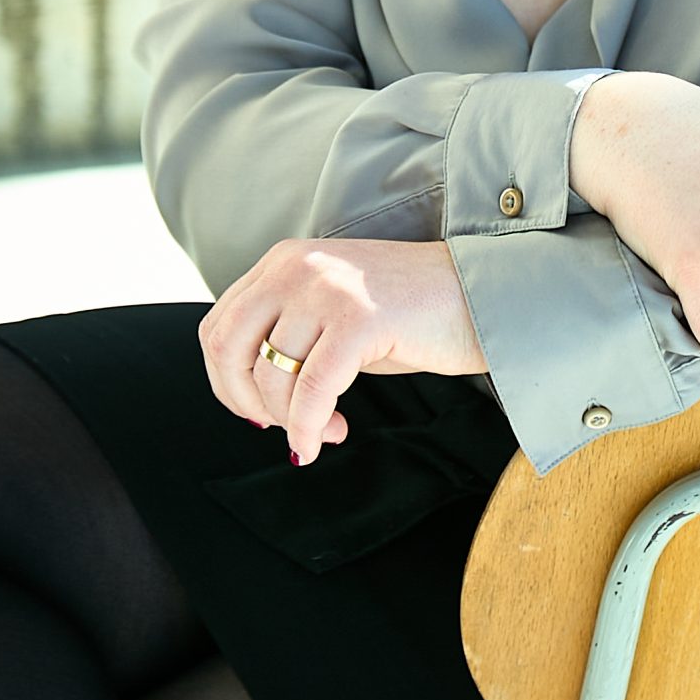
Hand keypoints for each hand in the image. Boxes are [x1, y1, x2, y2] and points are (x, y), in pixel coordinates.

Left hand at [198, 237, 487, 465]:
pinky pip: (314, 391)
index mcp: (284, 260)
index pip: (217, 327)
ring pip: (272, 376)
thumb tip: (248, 397)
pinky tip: (328, 439)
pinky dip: (311, 428)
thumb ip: (288, 335)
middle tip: (286, 428)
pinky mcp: (359, 318)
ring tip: (328, 430)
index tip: (259, 411)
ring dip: (293, 421)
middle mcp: (297, 266)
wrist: (482, 294)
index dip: (228, 382)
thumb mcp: (333, 312)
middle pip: (227, 349)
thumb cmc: (410, 314)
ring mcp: (327, 288)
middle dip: (248, 403)